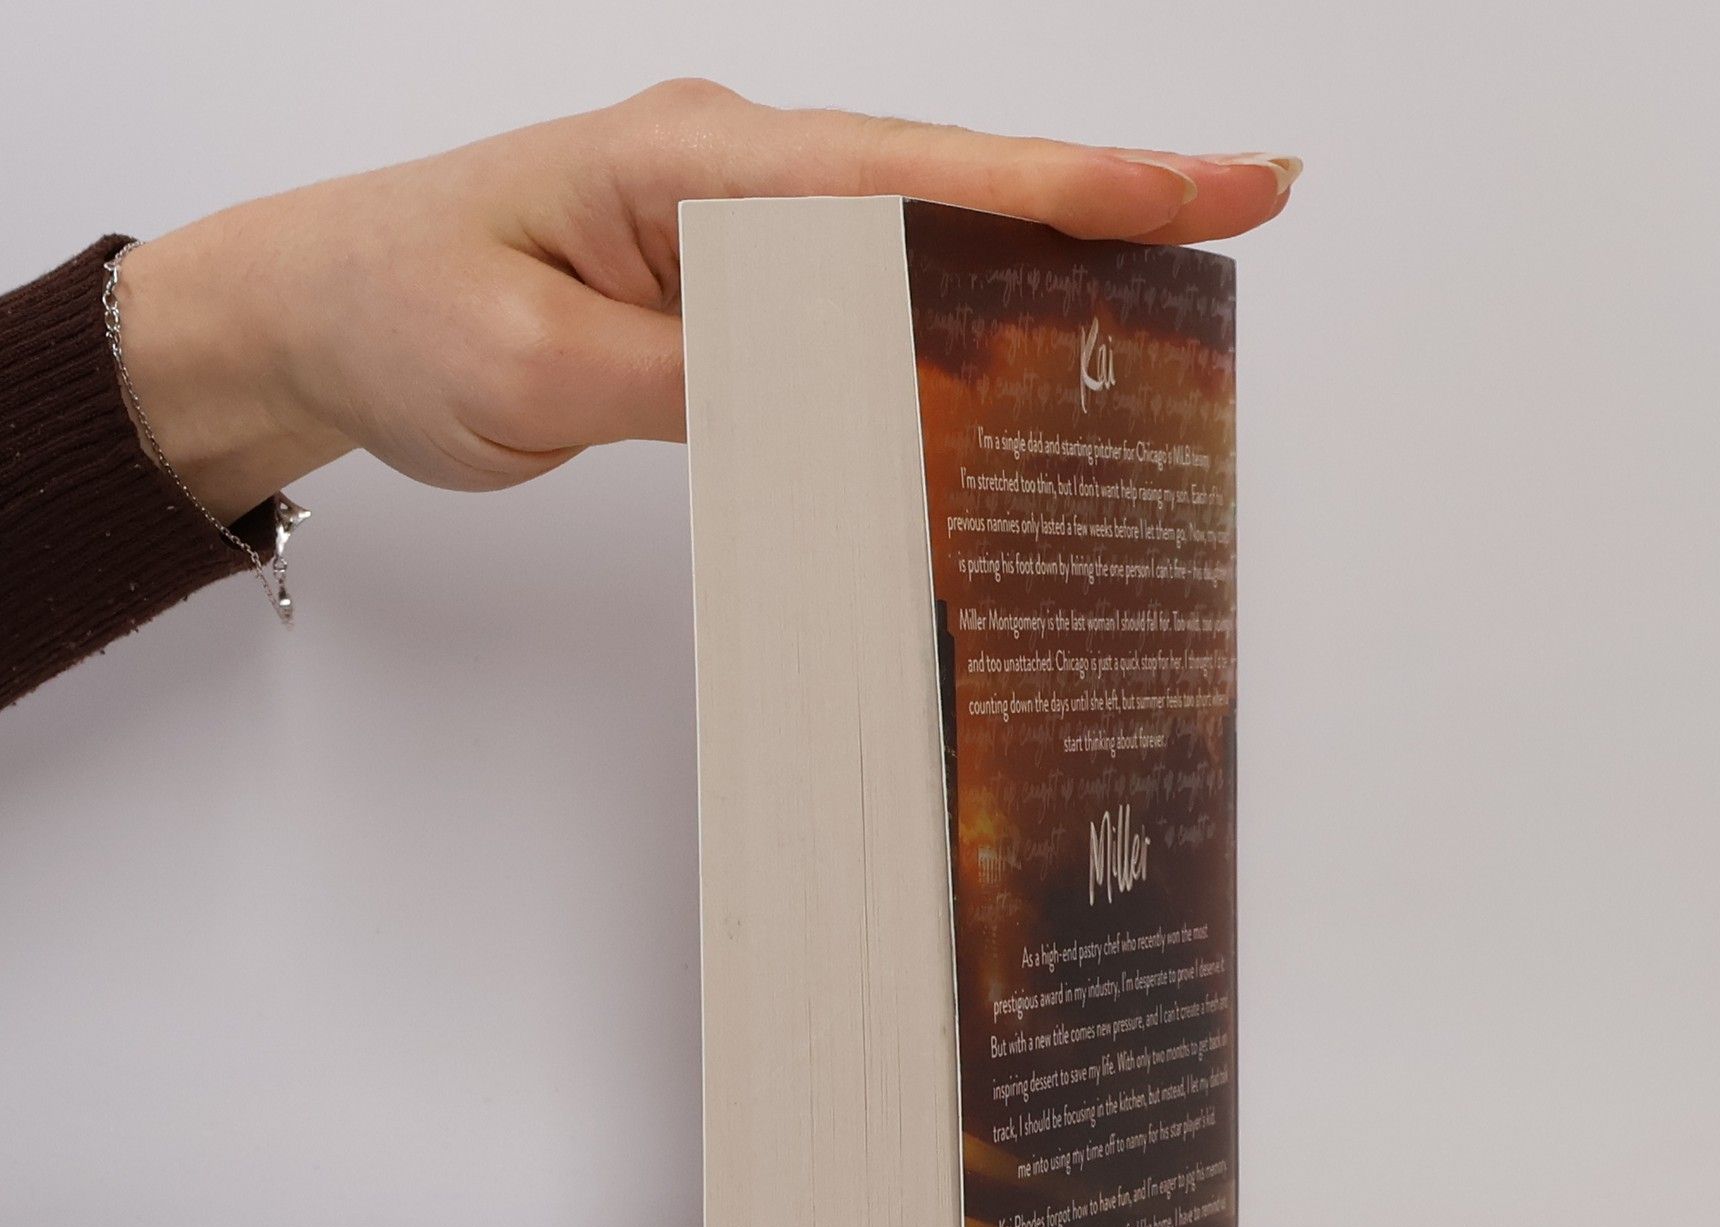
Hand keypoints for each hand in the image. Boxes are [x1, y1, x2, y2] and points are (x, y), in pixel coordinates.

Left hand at [114, 81, 1300, 524]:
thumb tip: (835, 402)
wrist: (316, 318)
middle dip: (1101, 202)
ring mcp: (734, 229)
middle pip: (954, 187)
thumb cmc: (400, 314)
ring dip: (1037, 265)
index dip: (1077, 181)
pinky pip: (862, 302)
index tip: (1213, 183)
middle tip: (1240, 221)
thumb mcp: (530, 365)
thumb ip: (687, 380)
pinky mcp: (723, 289)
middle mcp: (734, 177)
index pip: (921, 174)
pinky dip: (946, 324)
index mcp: (697, 166)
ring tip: (1159, 300)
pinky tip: (1002, 358)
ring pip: (919, 241)